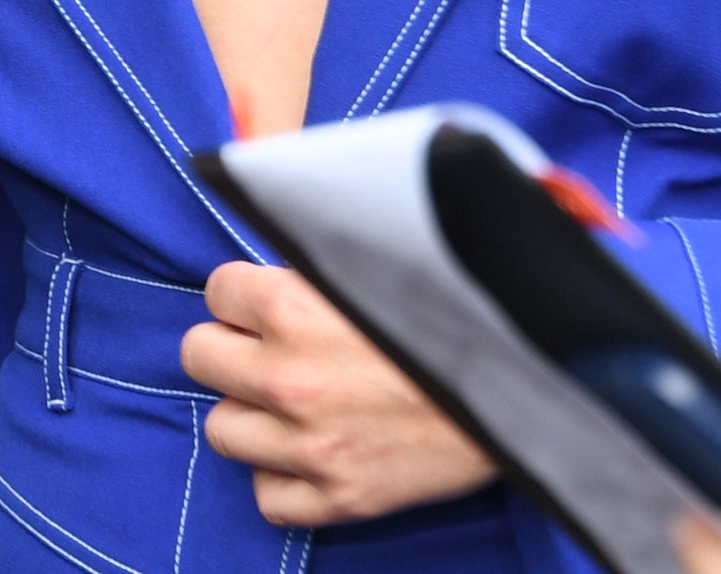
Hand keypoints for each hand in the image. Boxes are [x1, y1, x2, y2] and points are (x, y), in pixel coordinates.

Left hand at [180, 262, 495, 526]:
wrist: (521, 386)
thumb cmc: (446, 313)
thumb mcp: (367, 260)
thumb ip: (306, 253)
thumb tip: (259, 222)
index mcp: (290, 305)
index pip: (215, 290)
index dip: (244, 295)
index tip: (271, 301)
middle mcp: (288, 377)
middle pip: (199, 357)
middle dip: (231, 348)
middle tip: (268, 349)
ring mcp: (310, 445)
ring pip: (221, 429)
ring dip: (250, 413)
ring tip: (288, 401)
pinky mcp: (340, 499)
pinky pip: (267, 498)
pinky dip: (282, 478)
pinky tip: (309, 453)